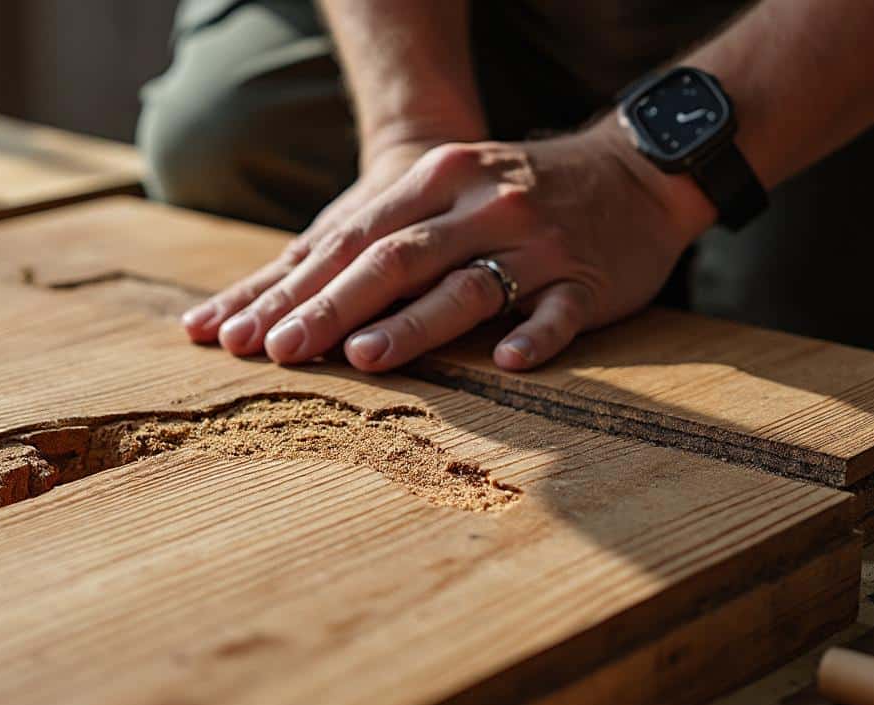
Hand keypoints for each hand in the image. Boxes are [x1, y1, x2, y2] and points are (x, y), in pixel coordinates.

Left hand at [181, 117, 715, 370]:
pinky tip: (509, 363)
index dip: (294, 289)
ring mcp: (536, 242)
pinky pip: (560, 310)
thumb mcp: (441, 193)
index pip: (350, 241)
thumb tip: (280, 298)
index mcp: (434, 181)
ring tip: (362, 357)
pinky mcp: (586, 278)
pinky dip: (535, 336)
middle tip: (281, 351)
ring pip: (467, 285)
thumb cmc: (509, 194)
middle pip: (394, 260)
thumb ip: (373, 239)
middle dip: (331, 308)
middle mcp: (479, 206)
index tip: (242, 334)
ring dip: (413, 324)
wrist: (630, 171)